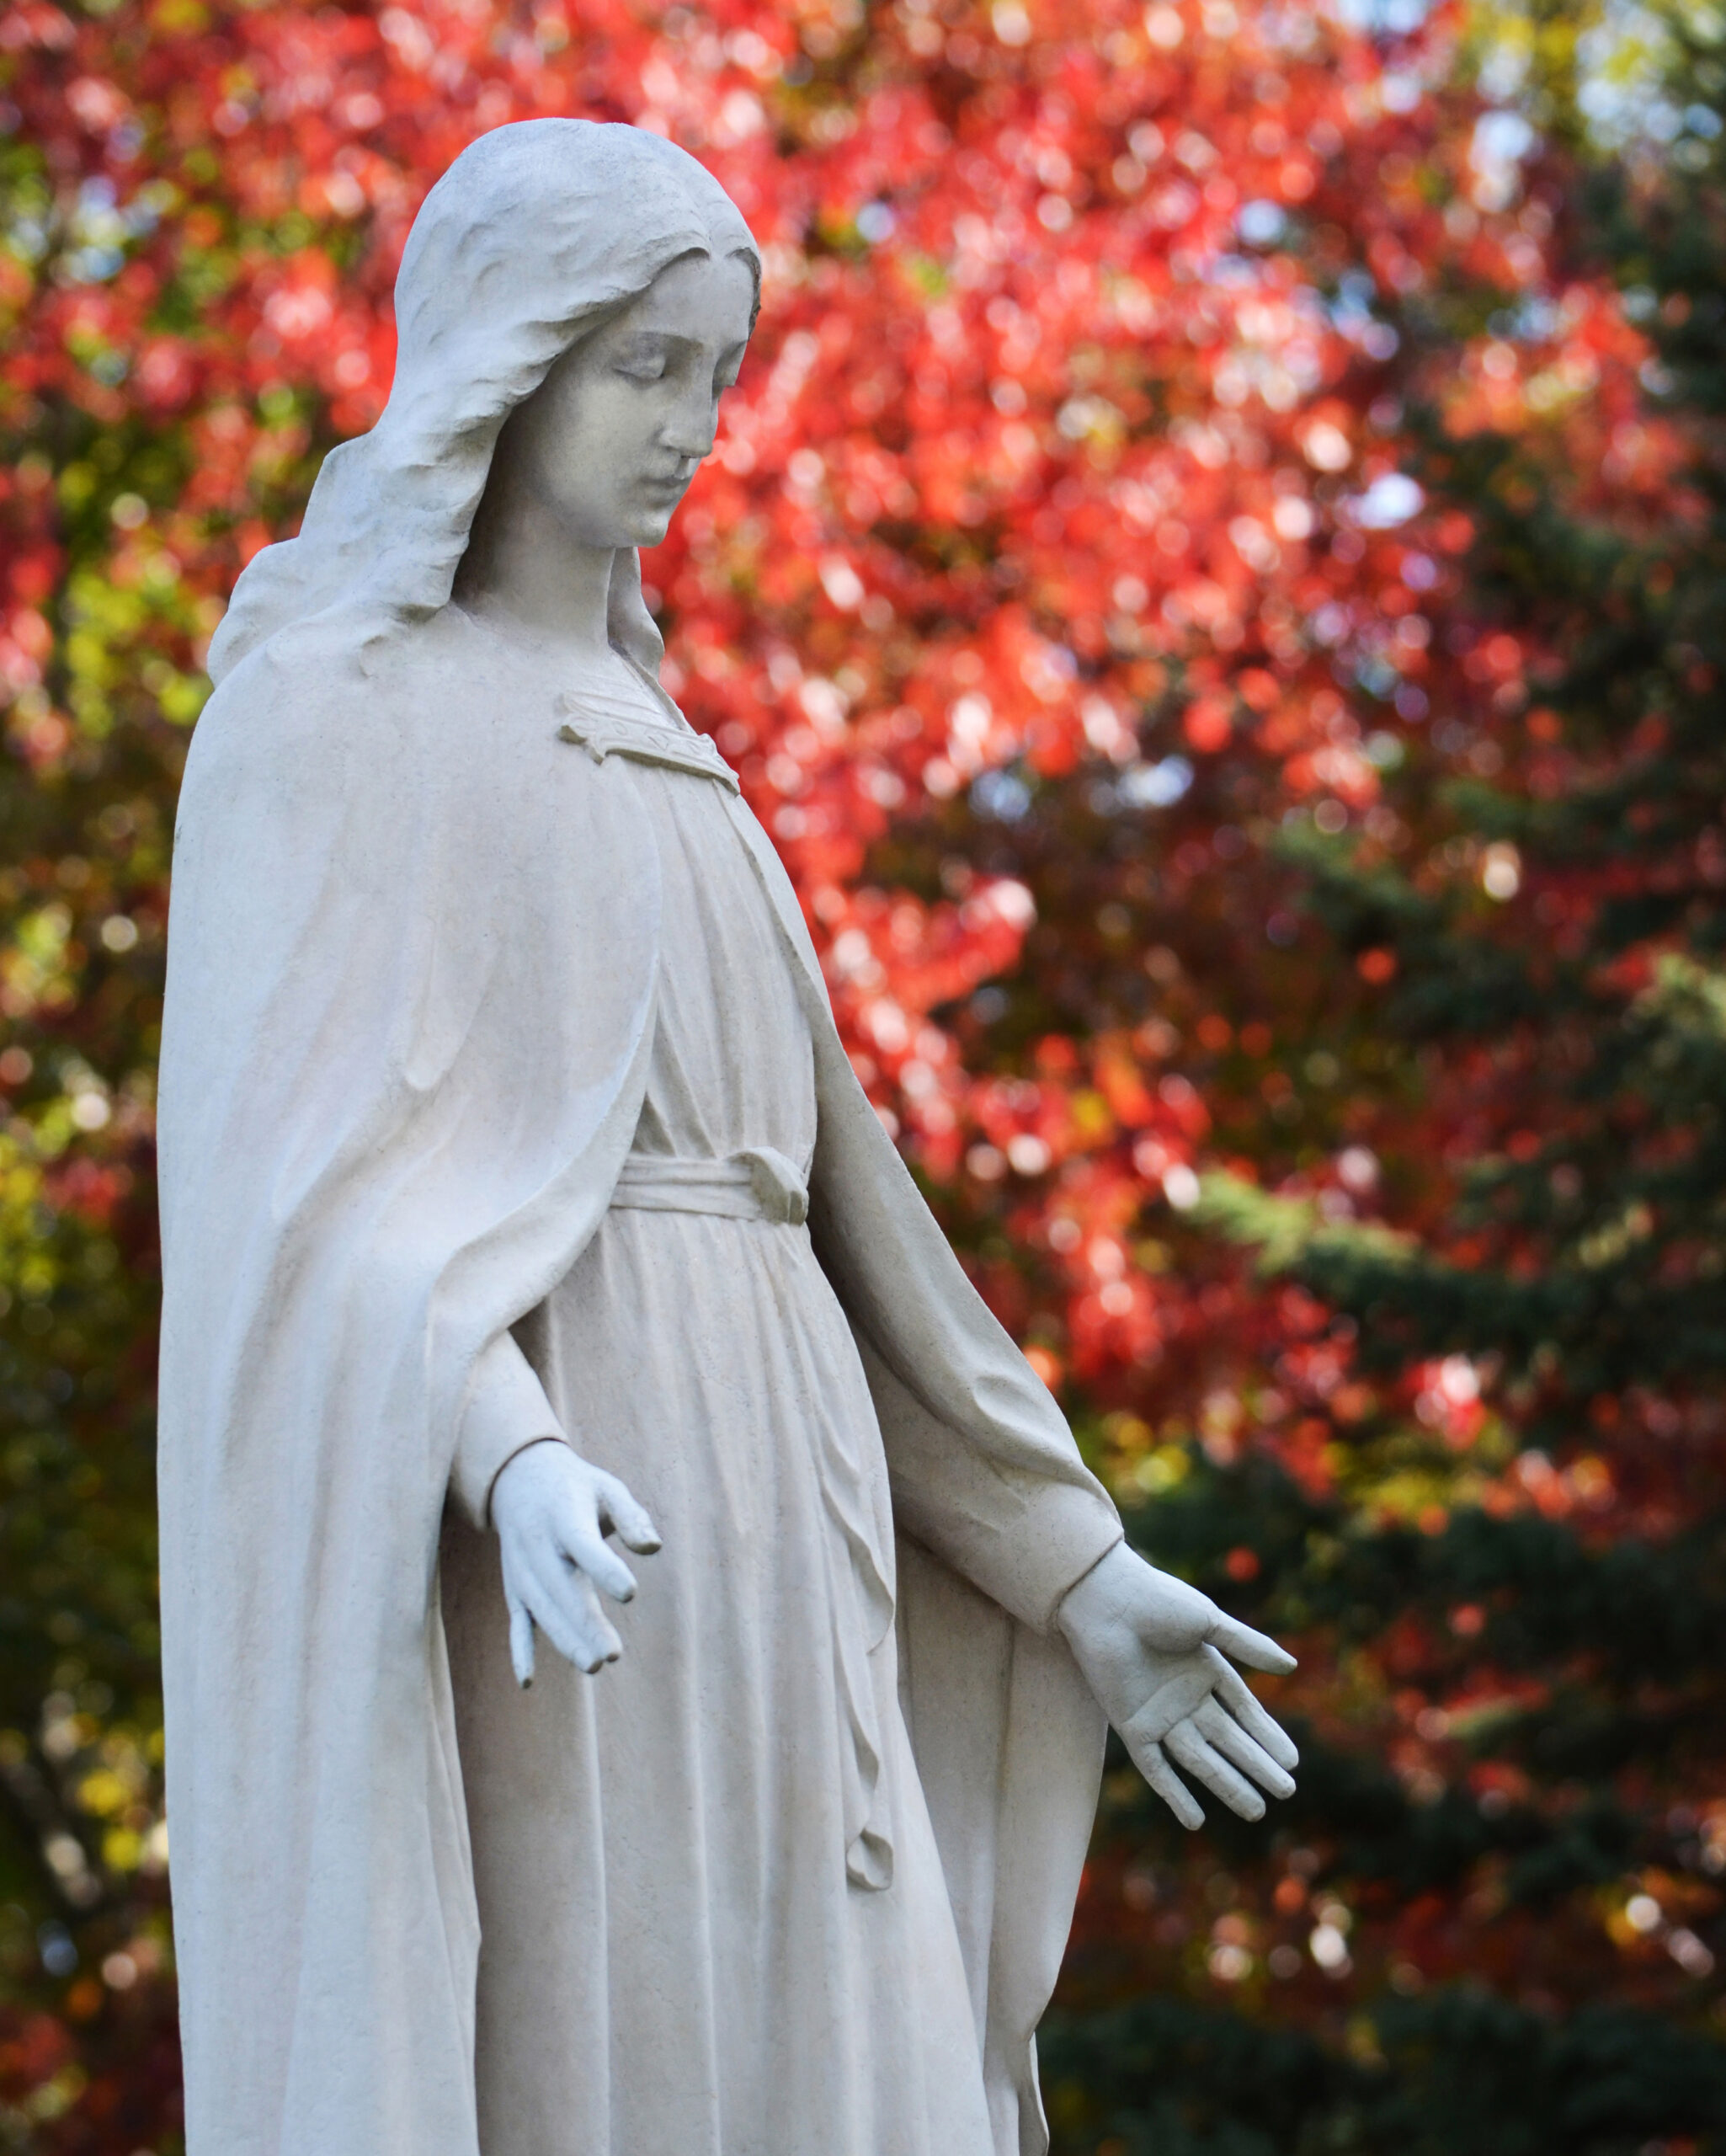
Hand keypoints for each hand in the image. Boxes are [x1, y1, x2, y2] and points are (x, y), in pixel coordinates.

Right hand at [490, 1439, 659, 1685]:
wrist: (518, 1479)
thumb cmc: (576, 1488)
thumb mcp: (606, 1487)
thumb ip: (631, 1517)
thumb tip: (654, 1548)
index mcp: (564, 1517)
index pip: (583, 1545)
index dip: (605, 1569)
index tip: (630, 1592)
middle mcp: (539, 1547)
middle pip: (562, 1590)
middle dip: (585, 1624)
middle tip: (612, 1654)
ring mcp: (523, 1572)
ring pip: (542, 1612)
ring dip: (565, 1640)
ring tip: (594, 1665)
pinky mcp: (515, 1589)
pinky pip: (516, 1622)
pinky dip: (520, 1650)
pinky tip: (528, 1682)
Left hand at [1057, 1541, 1298, 1829]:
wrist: (1104, 1600)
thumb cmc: (1155, 1600)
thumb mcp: (1208, 1621)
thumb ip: (1247, 1645)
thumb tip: (1292, 1666)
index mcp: (1206, 1670)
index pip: (1245, 1712)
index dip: (1268, 1737)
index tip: (1292, 1763)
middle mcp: (1185, 1697)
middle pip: (1228, 1741)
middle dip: (1256, 1767)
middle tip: (1285, 1793)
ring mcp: (1159, 1714)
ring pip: (1200, 1759)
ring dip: (1227, 1785)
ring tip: (1256, 1811)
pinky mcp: (1131, 1726)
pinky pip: (1155, 1768)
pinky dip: (1173, 1794)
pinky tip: (1195, 1820)